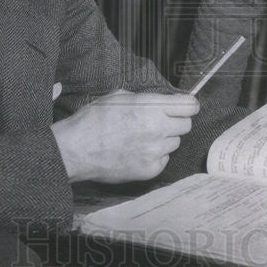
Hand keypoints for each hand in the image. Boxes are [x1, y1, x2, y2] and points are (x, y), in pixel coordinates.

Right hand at [50, 90, 199, 182]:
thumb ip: (147, 100)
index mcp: (151, 107)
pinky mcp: (150, 169)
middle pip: (186, 125)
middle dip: (176, 121)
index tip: (185, 107)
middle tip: (160, 122)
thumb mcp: (120, 97)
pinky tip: (138, 151)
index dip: (188, 105)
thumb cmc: (94, 120)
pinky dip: (155, 155)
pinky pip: (164, 159)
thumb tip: (163, 102)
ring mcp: (155, 151)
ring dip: (165, 139)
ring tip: (143, 137)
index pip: (189, 106)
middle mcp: (157, 129)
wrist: (77, 149)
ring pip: (175, 142)